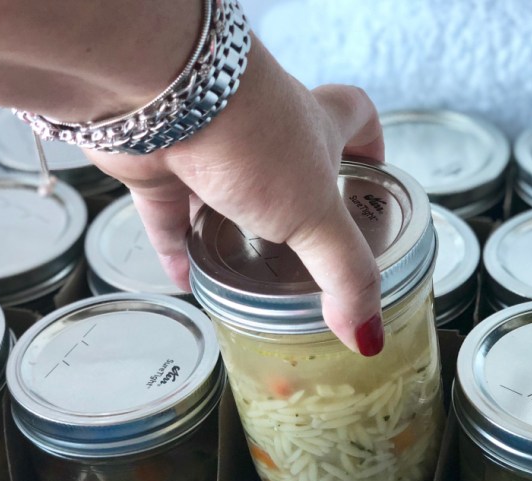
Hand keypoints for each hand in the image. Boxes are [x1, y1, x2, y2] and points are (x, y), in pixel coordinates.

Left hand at [84, 42, 385, 355]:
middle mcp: (262, 130)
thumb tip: (366, 333)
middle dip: (294, 199)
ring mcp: (209, 143)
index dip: (369, 142)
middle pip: (288, 159)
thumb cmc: (253, 137)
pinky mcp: (159, 161)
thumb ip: (345, 274)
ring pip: (224, 189)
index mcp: (314, 126)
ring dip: (230, 229)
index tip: (372, 171)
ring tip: (241, 274)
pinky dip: (176, 246)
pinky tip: (185, 279)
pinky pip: (168, 212)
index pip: (355, 117)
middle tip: (302, 243)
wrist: (162, 95)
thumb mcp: (318, 215)